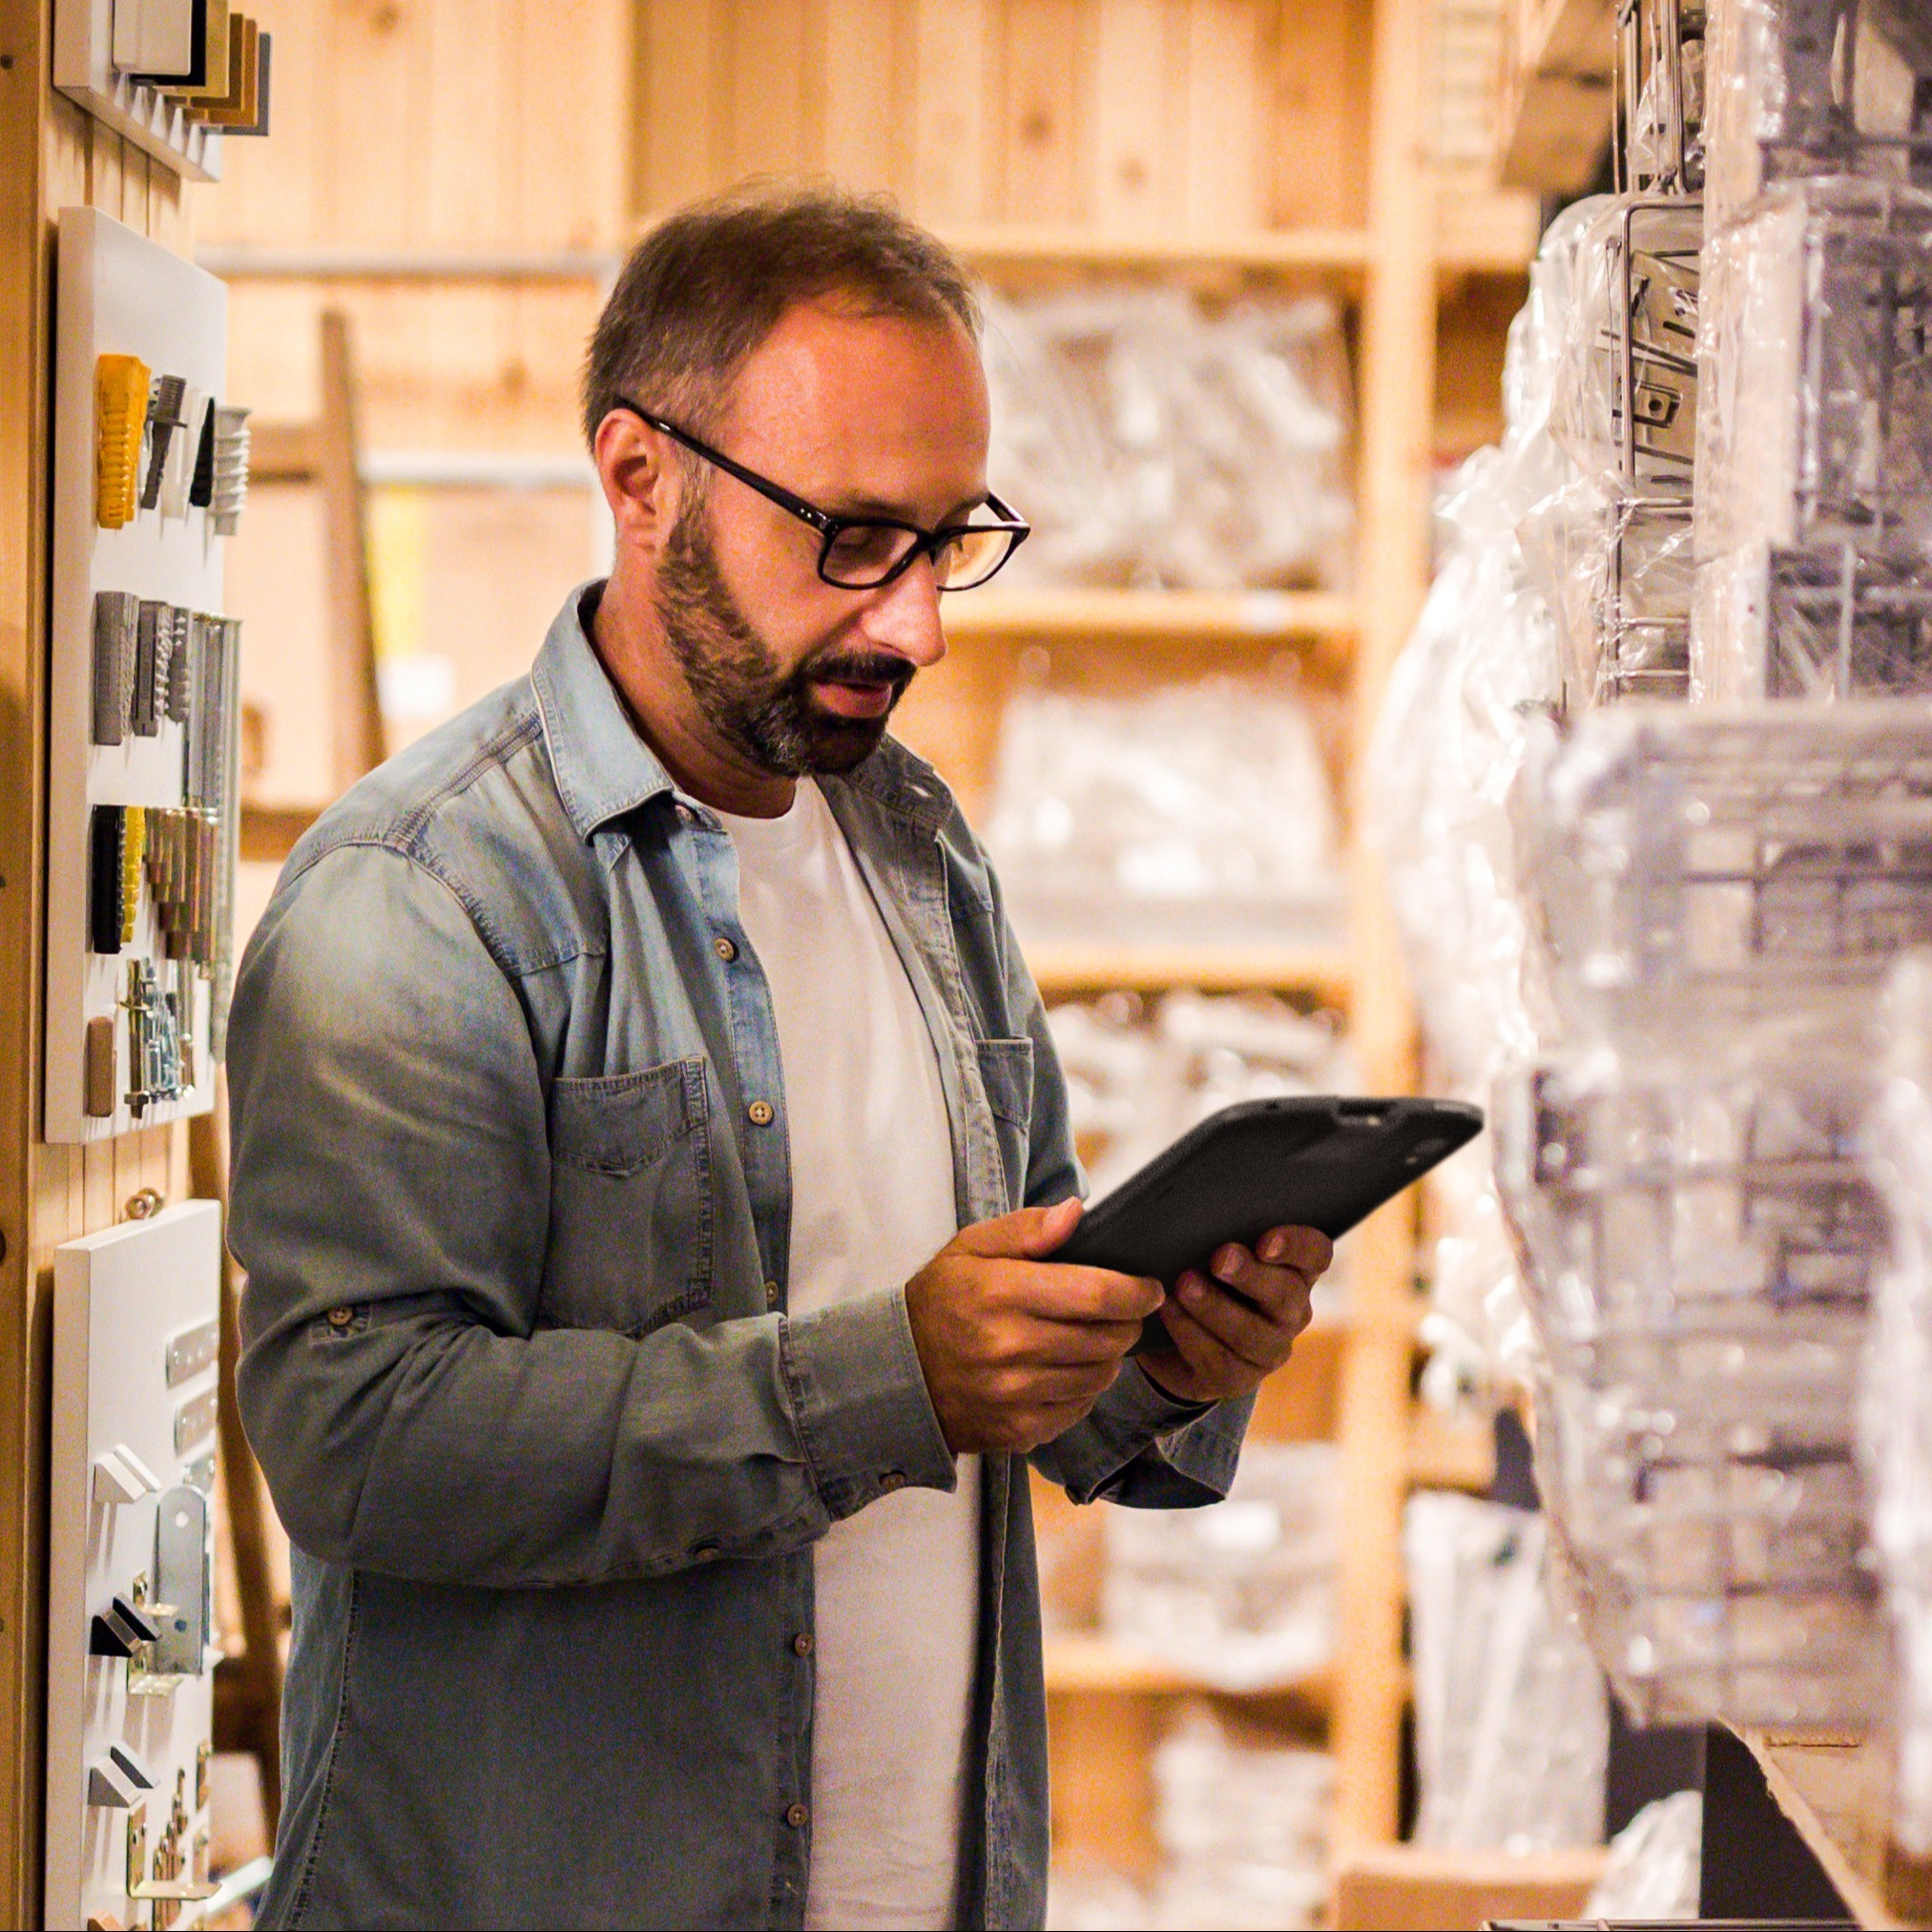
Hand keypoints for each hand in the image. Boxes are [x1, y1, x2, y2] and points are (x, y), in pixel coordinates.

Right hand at [906, 1198, 1164, 1454]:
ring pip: (1099, 1376)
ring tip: (1092, 1338)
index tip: (1149, 1288)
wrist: (897, 1375)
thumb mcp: (969, 1249)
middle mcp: (1010, 1348)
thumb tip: (1076, 1213)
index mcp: (1000, 1293)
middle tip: (1120, 1311)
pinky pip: (1079, 1409)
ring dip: (1107, 1356)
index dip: (1136, 1291)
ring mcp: (1015, 1396)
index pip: (1096, 1294)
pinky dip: (1084, 1389)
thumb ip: (1025, 1228)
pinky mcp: (1019, 1430)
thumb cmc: (939, 1302)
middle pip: (1107, 1338)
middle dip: (1126, 1322)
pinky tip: (1066, 1370)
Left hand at [1137, 1225, 1331, 1405]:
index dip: (1298, 1247)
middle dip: (1251, 1276)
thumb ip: (1217, 1231)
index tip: (1264, 1242)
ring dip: (1216, 1308)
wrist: (1171, 1337)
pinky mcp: (1240, 1378)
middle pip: (1287, 1294)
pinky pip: (1220, 1360)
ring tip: (1184, 1286)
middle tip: (1220, 1258)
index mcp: (1294, 1271)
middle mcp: (1291, 1311)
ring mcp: (1270, 1349)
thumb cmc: (1200, 1275)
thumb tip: (1194, 1203)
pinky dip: (1191, 1333)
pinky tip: (1169, 1311)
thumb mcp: (1209, 1249)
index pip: (1316, 1253)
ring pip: (1253, 1334)